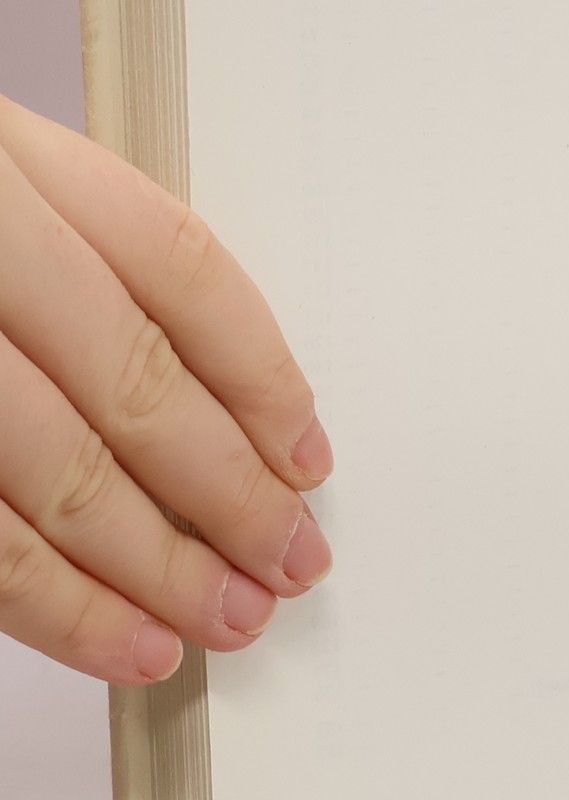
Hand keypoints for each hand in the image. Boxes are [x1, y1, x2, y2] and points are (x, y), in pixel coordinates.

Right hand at [0, 97, 331, 683]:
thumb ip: (76, 268)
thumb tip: (222, 408)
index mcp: (8, 160)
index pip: (179, 272)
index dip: (261, 373)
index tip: (307, 456)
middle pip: (132, 384)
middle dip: (227, 493)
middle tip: (288, 562)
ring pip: (52, 476)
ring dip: (151, 567)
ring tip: (222, 622)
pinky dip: (48, 603)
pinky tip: (114, 638)